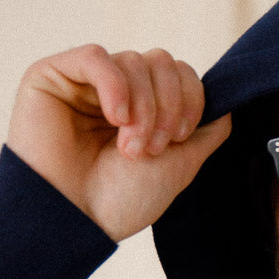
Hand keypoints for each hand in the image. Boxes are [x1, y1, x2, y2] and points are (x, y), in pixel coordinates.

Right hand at [6, 45, 231, 241]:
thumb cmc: (121, 201)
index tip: (179, 138)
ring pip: (133, 60)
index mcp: (145, 109)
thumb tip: (226, 104)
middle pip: (162, 61)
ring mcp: (84, 83)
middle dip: (168, 105)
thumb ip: (206, 131)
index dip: (191, 99)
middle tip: (154, 147)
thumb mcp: (181, 165)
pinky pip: (95, 57)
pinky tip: (115, 118)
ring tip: (130, 147)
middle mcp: (116, 92)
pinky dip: (115, 85)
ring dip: (143, 107)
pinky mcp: (52, 76)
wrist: (76, 221)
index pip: (181, 74)